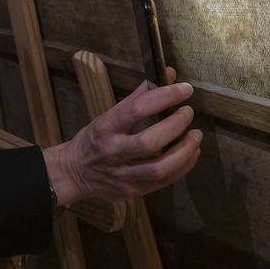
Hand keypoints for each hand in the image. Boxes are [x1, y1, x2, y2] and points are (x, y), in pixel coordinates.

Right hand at [42, 70, 200, 206]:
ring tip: (195, 136)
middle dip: (176, 125)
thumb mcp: (107, 115)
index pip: (137, 109)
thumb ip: (138, 98)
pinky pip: (164, 181)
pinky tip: (191, 153)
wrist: (73, 173)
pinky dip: (183, 166)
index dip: (164, 96)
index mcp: (105, 127)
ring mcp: (122, 175)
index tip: (184, 89)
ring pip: (160, 168)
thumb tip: (166, 78)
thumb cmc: (93, 140)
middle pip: (149, 142)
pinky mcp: (132, 191)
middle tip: (188, 113)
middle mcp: (112, 152)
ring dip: (185, 150)